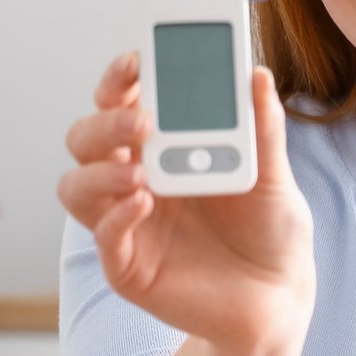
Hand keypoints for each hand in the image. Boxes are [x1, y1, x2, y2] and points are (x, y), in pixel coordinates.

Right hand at [58, 53, 315, 351]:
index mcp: (162, 147)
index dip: (119, 78)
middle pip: (86, 138)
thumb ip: (263, 129)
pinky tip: (144, 202)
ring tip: (140, 172)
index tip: (135, 59)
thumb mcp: (274, 175)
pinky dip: (117, 216)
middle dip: (105, 122)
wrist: (278, 296)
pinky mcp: (128, 267)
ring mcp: (126, 223)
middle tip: (141, 120)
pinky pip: (104, 237)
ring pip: (76, 187)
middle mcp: (135, 179)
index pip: (121, 102)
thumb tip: (257, 75)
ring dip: (99, 172)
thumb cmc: (270, 229)